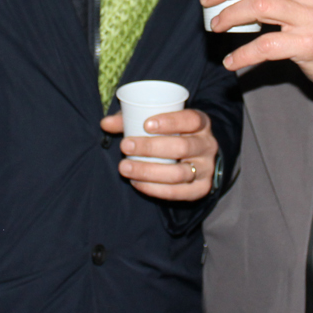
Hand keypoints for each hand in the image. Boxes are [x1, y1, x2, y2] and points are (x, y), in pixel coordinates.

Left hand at [101, 109, 217, 200]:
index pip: (191, 120)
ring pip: (179, 173)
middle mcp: (207, 145)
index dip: (170, 122)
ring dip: (148, 171)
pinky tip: (136, 182)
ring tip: (124, 167)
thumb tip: (105, 124)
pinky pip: (177, 192)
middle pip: (182, 147)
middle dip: (150, 148)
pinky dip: (154, 189)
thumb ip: (133, 119)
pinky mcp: (201, 189)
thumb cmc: (173, 135)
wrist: (198, 159)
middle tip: (125, 145)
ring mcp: (206, 169)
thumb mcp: (159, 122)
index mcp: (201, 123)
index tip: (146, 124)